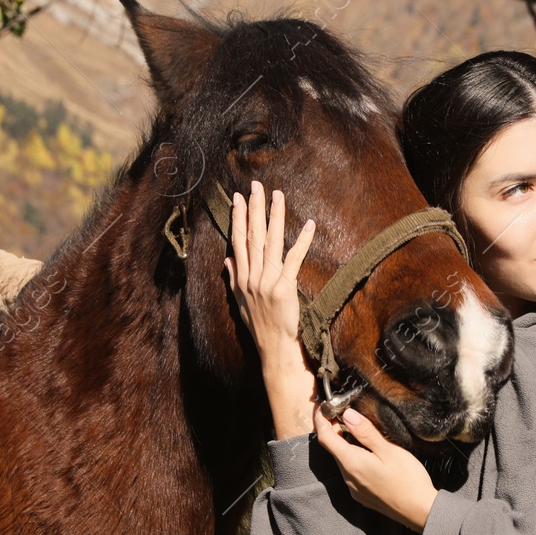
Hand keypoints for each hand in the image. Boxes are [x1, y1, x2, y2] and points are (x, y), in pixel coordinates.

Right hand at [224, 179, 318, 439]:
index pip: (238, 241)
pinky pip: (294, 259)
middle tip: (255, 186)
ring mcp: (266, 281)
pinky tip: (308, 225)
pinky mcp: (284, 288)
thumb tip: (227, 260)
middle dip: (254, 208)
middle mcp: (251, 277)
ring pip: (270, 242)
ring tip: (277, 195)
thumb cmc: (260, 328)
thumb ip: (233, 280)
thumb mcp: (240, 304)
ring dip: (274, 217)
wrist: (274, 349)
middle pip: (252, 236)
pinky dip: (302, 241)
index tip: (239, 198)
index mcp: (241, 278)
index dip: (239, 218)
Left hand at [314, 402, 438, 532]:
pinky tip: (367, 453)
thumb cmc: (408, 480)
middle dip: (333, 430)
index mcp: (352, 463)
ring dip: (344, 444)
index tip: (321, 406)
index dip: (320, 420)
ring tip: (357, 430)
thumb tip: (347, 414)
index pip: (325, 438)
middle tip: (342, 412)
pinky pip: (351, 472)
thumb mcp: (389, 450)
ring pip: (342, 460)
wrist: (420, 512)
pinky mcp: (362, 495)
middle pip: (333, 449)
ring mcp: (354, 488)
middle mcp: (348, 477)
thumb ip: (366, 432)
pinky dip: (352, 457)